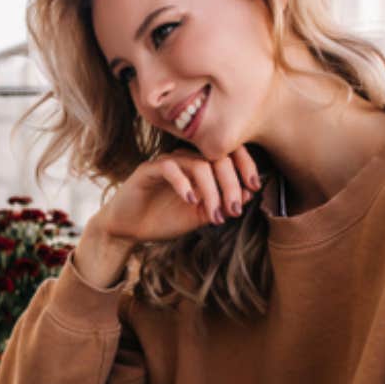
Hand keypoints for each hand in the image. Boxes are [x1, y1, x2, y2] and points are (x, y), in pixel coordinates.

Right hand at [73, 148, 260, 286]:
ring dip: (211, 190)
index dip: (245, 165)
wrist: (130, 229)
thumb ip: (221, 205)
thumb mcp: (199, 216)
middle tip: (234, 207)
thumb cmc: (164, 219)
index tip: (255, 186)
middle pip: (216, 157)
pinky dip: (184, 184)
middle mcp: (185, 159)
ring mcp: (167, 162)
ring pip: (197, 163)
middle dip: (230, 183)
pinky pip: (170, 168)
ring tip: (214, 213)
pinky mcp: (148, 170)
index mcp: (201, 166)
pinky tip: (190, 200)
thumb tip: (249, 194)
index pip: (228, 154)